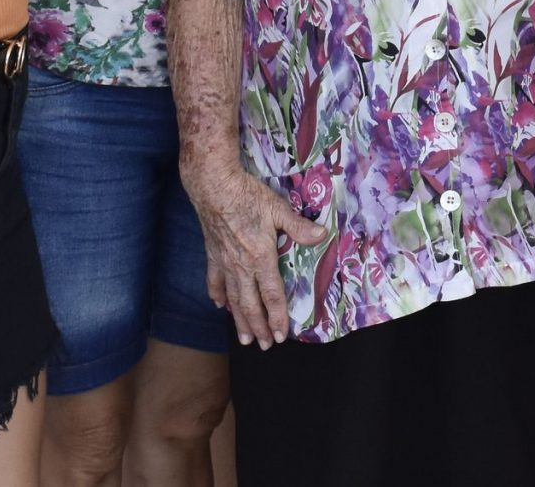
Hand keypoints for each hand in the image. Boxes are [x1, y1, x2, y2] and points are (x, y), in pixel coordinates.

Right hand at [183, 162, 327, 348]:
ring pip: (232, 299)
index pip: (271, 296)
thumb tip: (323, 235)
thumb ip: (299, 227)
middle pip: (250, 305)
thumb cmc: (248, 197)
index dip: (277, 318)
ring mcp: (225, 263)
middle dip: (259, 328)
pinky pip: (214, 281)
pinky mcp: (212, 255)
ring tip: (244, 339)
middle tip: (265, 347)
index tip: (282, 336)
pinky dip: (217, 296)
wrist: (214, 188)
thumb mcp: (278, 209)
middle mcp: (242, 267)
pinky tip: (220, 306)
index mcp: (261, 258)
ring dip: (239, 321)